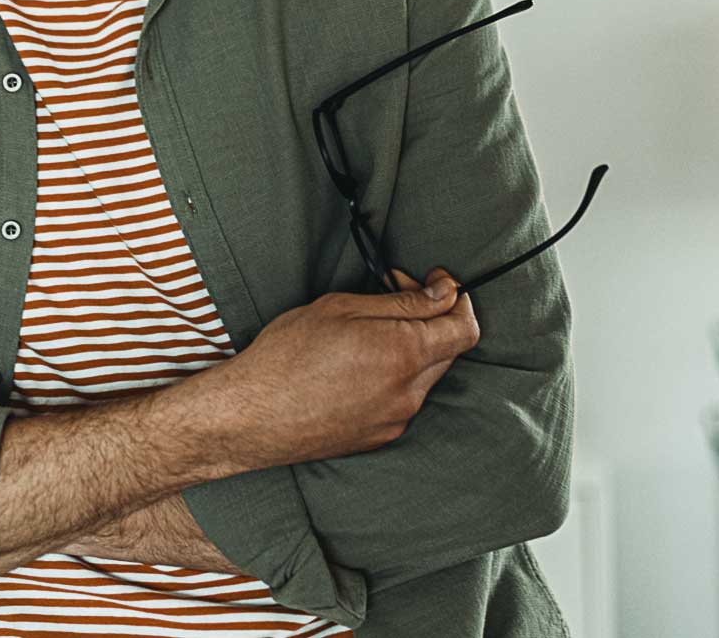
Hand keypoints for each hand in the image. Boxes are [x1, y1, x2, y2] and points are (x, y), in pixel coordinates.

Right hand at [194, 265, 478, 469]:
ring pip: (425, 376)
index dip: (457, 299)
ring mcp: (397, 419)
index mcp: (403, 353)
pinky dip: (393, 377)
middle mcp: (409, 392)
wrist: (253, 415)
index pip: (465, 327)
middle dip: (431, 319)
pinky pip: (403, 400)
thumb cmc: (288, 354)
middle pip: (448, 350)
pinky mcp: (381, 437)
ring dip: (411, 349)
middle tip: (393, 295)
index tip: (436, 282)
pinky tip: (355, 367)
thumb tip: (445, 293)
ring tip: (366, 334)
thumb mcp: (342, 308)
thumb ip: (403, 301)